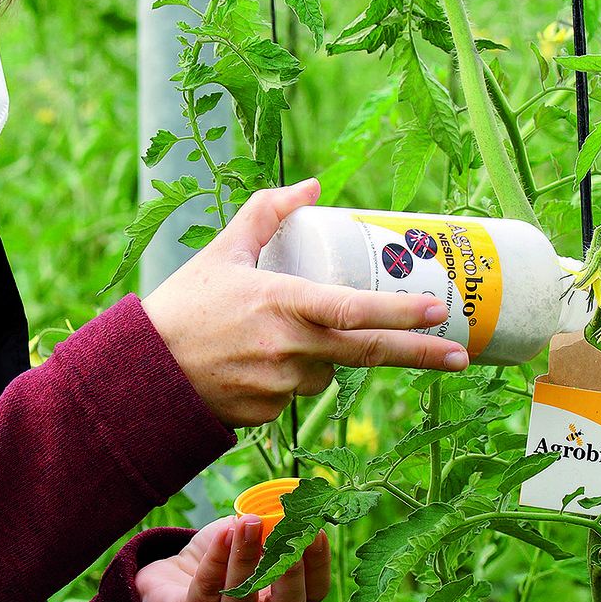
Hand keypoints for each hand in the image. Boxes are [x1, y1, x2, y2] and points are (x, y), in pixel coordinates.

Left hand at [136, 515, 330, 601]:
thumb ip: (269, 529)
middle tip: (288, 536)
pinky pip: (206, 590)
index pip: (314, 594)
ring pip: (241, 600)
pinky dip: (217, 558)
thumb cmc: (219, 561)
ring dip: (247, 558)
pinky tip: (223, 532)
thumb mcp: (249, 543)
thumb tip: (286, 505)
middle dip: (291, 572)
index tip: (315, 529)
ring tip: (248, 523)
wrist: (169, 583)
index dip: (319, 564)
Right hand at [142, 178, 468, 427]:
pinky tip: (256, 362)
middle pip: (366, 352)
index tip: (437, 311)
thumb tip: (313, 187)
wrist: (140, 372)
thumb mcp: (223, 250)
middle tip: (460, 355)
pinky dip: (293, 374)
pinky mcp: (267, 414)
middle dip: (419, 354)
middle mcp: (286, 348)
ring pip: (327, 370)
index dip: (400, 313)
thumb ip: (267, 213)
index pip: (353, 311)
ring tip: (277, 335)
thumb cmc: (182, 306)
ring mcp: (278, 386)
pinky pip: (298, 392)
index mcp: (279, 304)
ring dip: (325, 354)